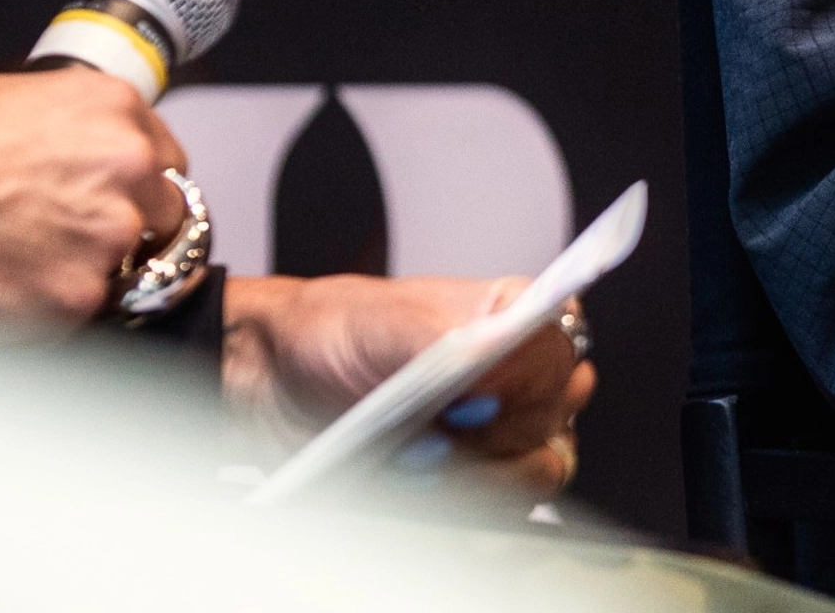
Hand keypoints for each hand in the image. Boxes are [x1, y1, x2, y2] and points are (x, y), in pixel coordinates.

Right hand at [0, 58, 187, 326]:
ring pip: (132, 269)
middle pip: (164, 212)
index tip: (114, 192)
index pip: (165, 154)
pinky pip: (84, 309)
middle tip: (70, 233)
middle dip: (126, 225)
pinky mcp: (76, 298)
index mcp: (110, 106)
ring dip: (92, 270)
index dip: (136, 177)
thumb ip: (29, 104)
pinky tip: (11, 289)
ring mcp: (107, 238)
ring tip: (31, 265)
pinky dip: (55, 307)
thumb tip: (25, 119)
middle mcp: (125, 168)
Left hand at [224, 274, 597, 492]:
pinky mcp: (472, 483)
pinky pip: (505, 516)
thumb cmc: (331, 334)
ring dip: (476, 478)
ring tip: (416, 459)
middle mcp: (514, 377)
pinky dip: (467, 514)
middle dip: (494, 436)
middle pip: (555, 421)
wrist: (275, 383)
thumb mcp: (384, 321)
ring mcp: (495, 435)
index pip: (560, 351)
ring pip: (539, 474)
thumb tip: (494, 360)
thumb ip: (448, 339)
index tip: (473, 393)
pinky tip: (422, 492)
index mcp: (509, 317)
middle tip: (438, 426)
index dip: (527, 379)